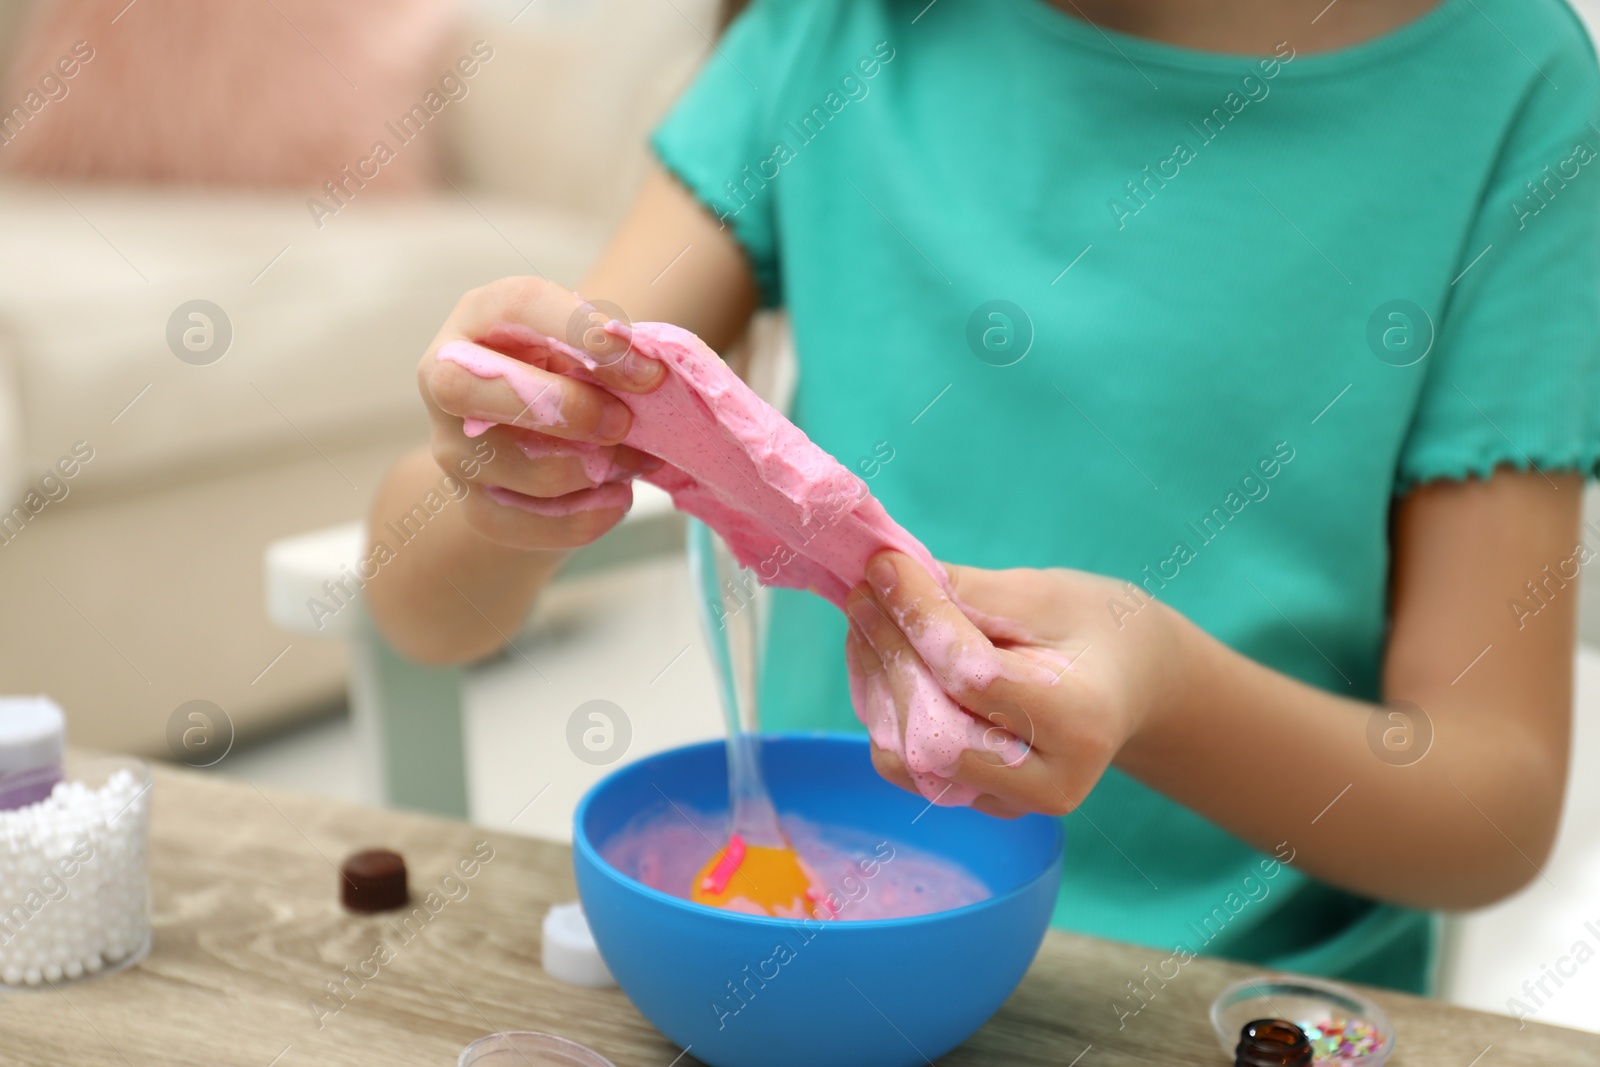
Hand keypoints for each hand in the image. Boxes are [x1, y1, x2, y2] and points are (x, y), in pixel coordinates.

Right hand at [418, 277, 665, 551]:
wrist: (532, 435)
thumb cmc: (566, 372)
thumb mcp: (581, 346)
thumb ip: (608, 351)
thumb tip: (648, 373)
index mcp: (479, 316)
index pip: (520, 304)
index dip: (586, 333)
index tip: (647, 368)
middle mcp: (446, 377)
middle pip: (470, 388)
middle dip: (564, 409)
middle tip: (623, 422)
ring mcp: (452, 447)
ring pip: (514, 466)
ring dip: (592, 468)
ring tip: (632, 459)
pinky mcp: (472, 505)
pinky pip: (529, 523)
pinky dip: (586, 516)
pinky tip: (615, 496)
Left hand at [844, 551, 1184, 818]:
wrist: (1126, 685)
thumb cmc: (1092, 630)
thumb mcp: (1044, 596)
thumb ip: (968, 594)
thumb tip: (887, 576)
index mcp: (1081, 724)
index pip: (975, 678)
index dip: (920, 619)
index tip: (884, 566)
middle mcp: (1047, 783)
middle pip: (935, 731)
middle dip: (890, 652)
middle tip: (863, 590)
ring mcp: (1008, 804)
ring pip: (908, 756)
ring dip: (875, 681)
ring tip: (869, 617)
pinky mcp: (974, 802)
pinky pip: (903, 764)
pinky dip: (880, 707)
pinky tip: (880, 656)